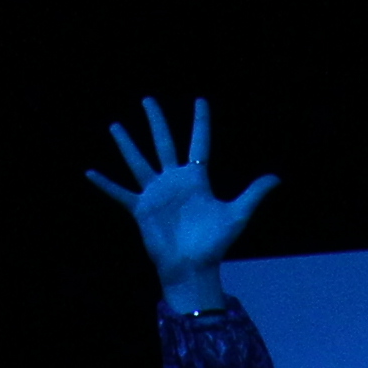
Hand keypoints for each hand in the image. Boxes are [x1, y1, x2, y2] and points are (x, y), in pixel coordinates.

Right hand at [89, 97, 277, 311]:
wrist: (192, 267)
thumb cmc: (214, 243)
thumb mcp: (237, 214)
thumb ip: (254, 193)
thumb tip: (277, 178)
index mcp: (196, 179)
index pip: (199, 143)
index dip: (200, 122)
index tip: (200, 100)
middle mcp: (174, 182)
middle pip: (163, 143)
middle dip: (156, 121)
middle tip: (148, 100)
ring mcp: (156, 195)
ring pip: (138, 162)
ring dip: (127, 144)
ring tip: (115, 126)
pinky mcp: (141, 209)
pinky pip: (119, 193)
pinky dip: (105, 184)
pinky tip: (90, 172)